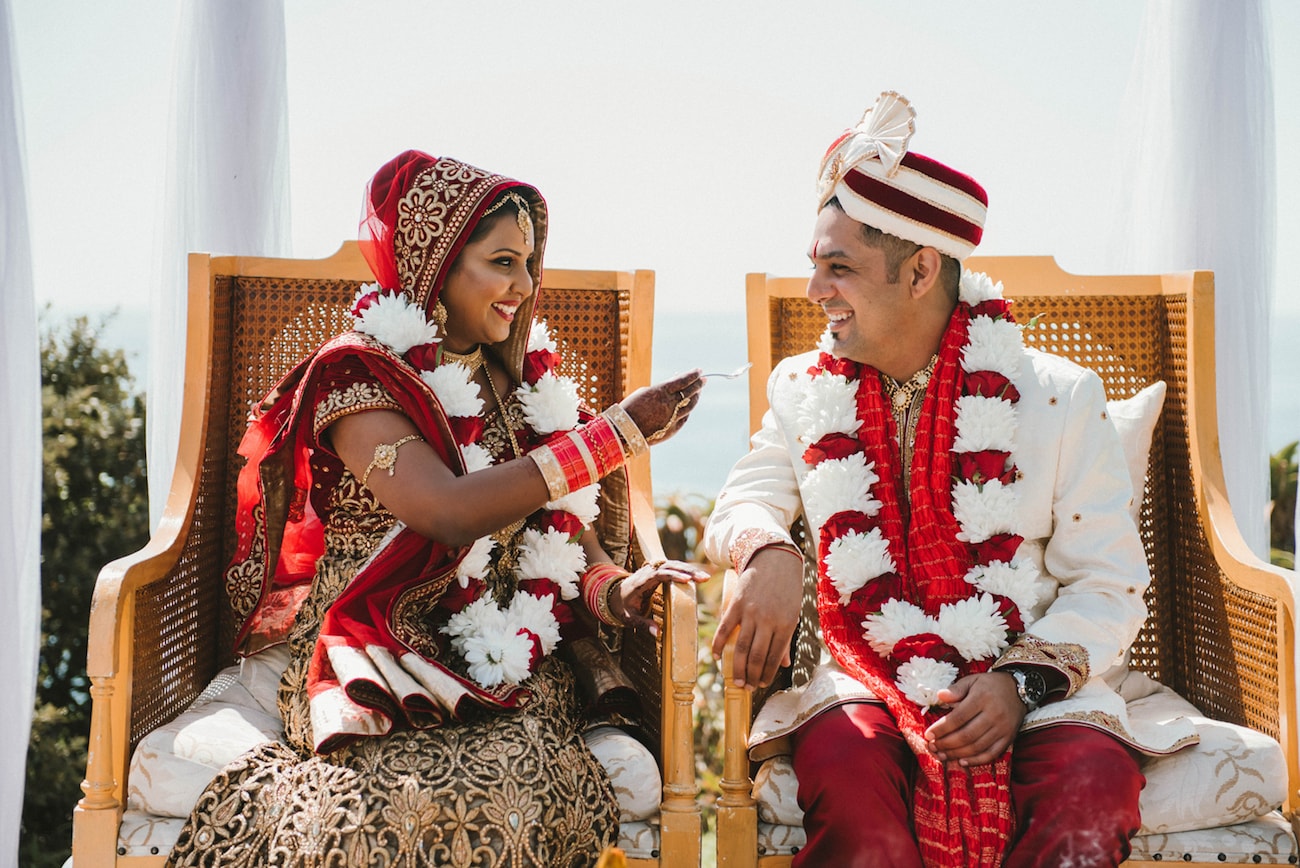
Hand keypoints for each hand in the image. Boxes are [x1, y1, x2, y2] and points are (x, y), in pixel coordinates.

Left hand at [613, 559, 709, 634]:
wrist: (614, 594)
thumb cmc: (622, 607)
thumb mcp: (629, 618)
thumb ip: (643, 624)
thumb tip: (657, 633)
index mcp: (641, 582)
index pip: (659, 575)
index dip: (673, 576)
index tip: (687, 580)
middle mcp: (648, 572)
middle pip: (670, 566)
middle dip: (688, 571)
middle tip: (704, 578)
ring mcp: (653, 570)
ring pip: (673, 564)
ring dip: (689, 569)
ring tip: (705, 577)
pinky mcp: (658, 571)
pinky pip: (673, 568)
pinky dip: (685, 570)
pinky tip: (697, 576)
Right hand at [621, 370, 702, 444]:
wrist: (623, 430)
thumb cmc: (631, 407)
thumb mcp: (646, 392)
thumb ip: (662, 390)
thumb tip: (675, 386)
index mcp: (662, 392)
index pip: (683, 380)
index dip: (692, 375)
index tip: (699, 371)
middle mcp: (670, 404)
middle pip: (690, 392)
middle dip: (698, 385)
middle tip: (703, 380)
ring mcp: (673, 418)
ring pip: (690, 406)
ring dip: (695, 397)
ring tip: (698, 392)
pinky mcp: (672, 430)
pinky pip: (684, 418)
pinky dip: (687, 411)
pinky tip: (688, 406)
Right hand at [710, 546, 803, 688]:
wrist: (774, 558)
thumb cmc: (787, 588)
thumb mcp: (792, 613)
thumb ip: (785, 639)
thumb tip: (783, 664)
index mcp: (785, 624)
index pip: (774, 657)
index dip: (768, 674)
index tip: (762, 684)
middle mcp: (768, 620)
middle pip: (757, 656)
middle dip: (752, 676)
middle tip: (748, 688)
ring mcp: (750, 613)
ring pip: (741, 647)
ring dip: (738, 668)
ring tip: (737, 681)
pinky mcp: (736, 605)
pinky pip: (725, 629)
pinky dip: (720, 645)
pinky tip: (718, 657)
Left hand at [923, 671, 1025, 766]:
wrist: (1020, 690)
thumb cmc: (991, 685)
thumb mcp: (973, 680)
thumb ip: (956, 689)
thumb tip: (940, 696)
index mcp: (982, 698)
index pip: (958, 717)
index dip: (942, 728)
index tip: (928, 734)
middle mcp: (994, 715)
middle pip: (967, 735)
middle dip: (947, 743)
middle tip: (933, 746)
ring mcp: (1003, 729)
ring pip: (977, 747)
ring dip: (957, 753)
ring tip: (942, 755)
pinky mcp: (1009, 738)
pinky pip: (992, 754)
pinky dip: (976, 760)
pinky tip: (962, 761)